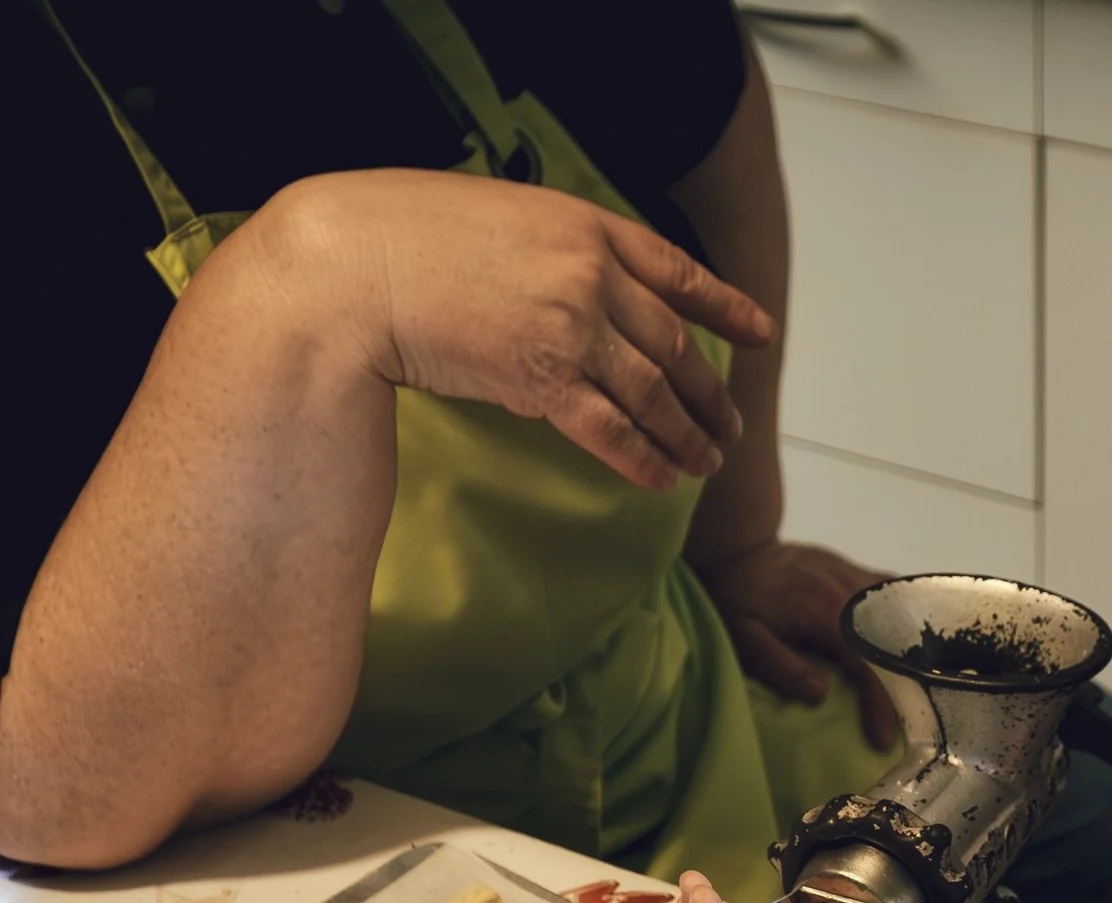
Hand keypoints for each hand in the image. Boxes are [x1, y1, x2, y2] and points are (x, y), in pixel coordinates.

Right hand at [259, 168, 774, 490]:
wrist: (351, 265)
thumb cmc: (399, 235)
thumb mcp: (493, 216)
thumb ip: (545, 251)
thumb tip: (568, 290)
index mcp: (585, 226)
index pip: (677, 271)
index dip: (725, 306)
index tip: (760, 333)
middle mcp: (592, 276)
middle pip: (674, 343)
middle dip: (709, 391)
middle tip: (727, 424)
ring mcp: (572, 328)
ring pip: (654, 391)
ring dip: (687, 433)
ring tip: (708, 462)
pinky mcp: (542, 379)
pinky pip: (611, 428)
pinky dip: (643, 456)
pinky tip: (663, 477)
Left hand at [693, 540, 897, 749]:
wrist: (737, 547)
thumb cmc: (736, 598)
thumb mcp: (746, 639)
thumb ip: (781, 667)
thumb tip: (821, 694)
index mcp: (826, 616)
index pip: (867, 665)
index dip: (879, 704)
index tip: (883, 738)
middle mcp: (849, 594)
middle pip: (894, 643)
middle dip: (906, 684)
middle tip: (909, 717)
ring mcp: (854, 577)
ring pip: (899, 614)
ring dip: (910, 649)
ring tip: (916, 682)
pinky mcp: (853, 569)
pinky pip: (890, 591)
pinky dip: (904, 613)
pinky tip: (909, 634)